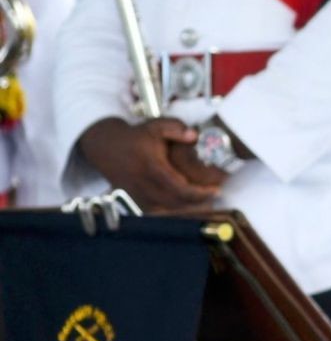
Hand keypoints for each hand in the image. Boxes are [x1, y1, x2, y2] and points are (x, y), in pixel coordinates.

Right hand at [77, 117, 223, 212]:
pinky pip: (157, 213)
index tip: (215, 190)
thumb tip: (194, 136)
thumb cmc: (135, 137)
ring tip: (207, 205)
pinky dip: (174, 214)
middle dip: (198, 204)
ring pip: (167, 212)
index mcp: (151, 167)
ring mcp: (137, 195)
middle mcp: (143, 184)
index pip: (179, 187)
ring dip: (188, 211)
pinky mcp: (134, 201)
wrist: (106, 147)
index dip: (199, 193)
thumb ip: (176, 128)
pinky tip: (188, 210)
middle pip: (176, 203)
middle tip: (215, 197)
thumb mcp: (156, 125)